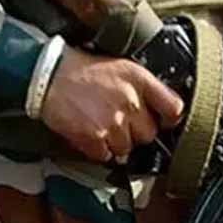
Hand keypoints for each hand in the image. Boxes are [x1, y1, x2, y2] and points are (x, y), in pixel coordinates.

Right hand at [41, 46, 183, 161]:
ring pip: (126, 148)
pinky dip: (97, 149)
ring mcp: (112, 120)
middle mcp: (130, 100)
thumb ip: (143, 87)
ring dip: (115, 142)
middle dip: (135, 132)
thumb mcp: (121, 67)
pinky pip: (105, 155)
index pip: (173, 107)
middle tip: (119, 121)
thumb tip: (161, 110)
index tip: (162, 121)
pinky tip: (89, 132)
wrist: (48, 75)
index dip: (169, 119)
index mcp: (139, 79)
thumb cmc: (83, 71)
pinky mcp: (94, 136)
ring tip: (100, 125)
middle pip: (148, 134)